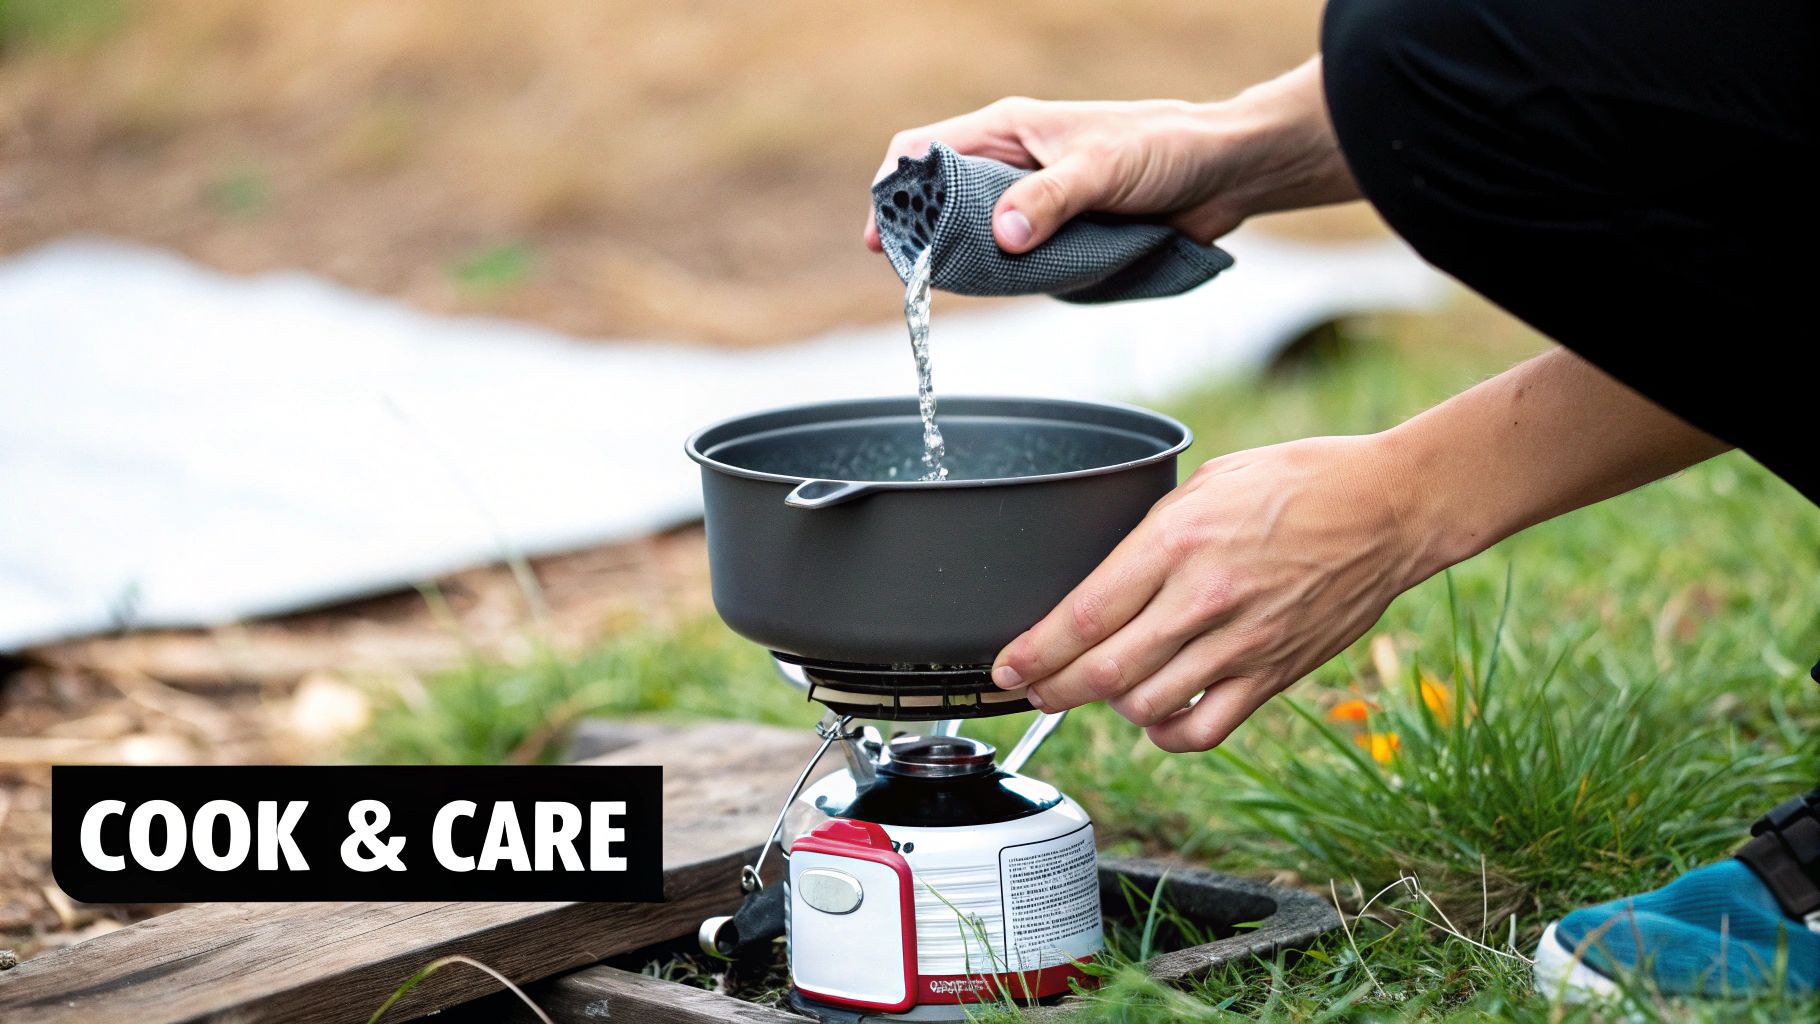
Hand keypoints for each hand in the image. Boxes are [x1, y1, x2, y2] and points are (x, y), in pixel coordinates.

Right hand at [863, 58, 1357, 254]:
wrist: (1224, 172)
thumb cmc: (1165, 150)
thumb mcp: (1101, 171)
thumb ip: (1050, 201)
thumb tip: (1002, 238)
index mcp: (1007, 130)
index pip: (921, 151)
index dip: (893, 192)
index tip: (885, 240)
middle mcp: (1011, 164)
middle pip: (939, 201)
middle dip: (925, 238)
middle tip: (921, 277)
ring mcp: (1033, 200)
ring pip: (974, 236)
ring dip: (968, 262)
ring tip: (965, 285)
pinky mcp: (1057, 232)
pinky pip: (1014, 260)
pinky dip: (1006, 276)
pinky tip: (1011, 288)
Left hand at [988, 350, 1728, 752]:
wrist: (1388, 507)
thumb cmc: (1300, 481)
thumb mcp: (1208, 483)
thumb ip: (1153, 535)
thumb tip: (1108, 578)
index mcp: (1175, 542)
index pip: (1082, 616)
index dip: (1033, 652)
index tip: (1006, 668)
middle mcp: (1200, 599)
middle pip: (1100, 670)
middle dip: (1051, 688)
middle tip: (1032, 690)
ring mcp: (1238, 643)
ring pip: (1143, 704)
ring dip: (1108, 706)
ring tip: (1096, 691)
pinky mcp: (1272, 673)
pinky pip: (1203, 729)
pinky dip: (1166, 733)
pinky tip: (1154, 716)